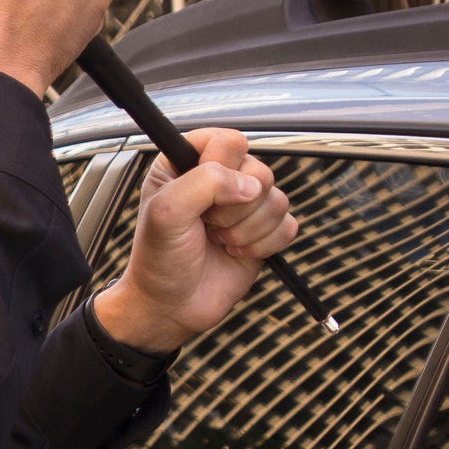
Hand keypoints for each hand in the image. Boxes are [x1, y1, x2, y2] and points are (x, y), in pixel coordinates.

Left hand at [93, 129, 298, 353]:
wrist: (171, 307)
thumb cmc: (159, 259)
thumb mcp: (166, 213)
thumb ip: (204, 183)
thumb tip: (250, 185)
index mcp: (188, 163)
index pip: (228, 141)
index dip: (223, 167)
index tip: (204, 197)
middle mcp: (219, 179)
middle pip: (260, 170)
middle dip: (235, 208)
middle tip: (208, 225)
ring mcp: (244, 206)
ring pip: (278, 199)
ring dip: (247, 229)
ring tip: (219, 241)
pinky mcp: (264, 232)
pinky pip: (289, 225)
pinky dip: (264, 244)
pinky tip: (236, 252)